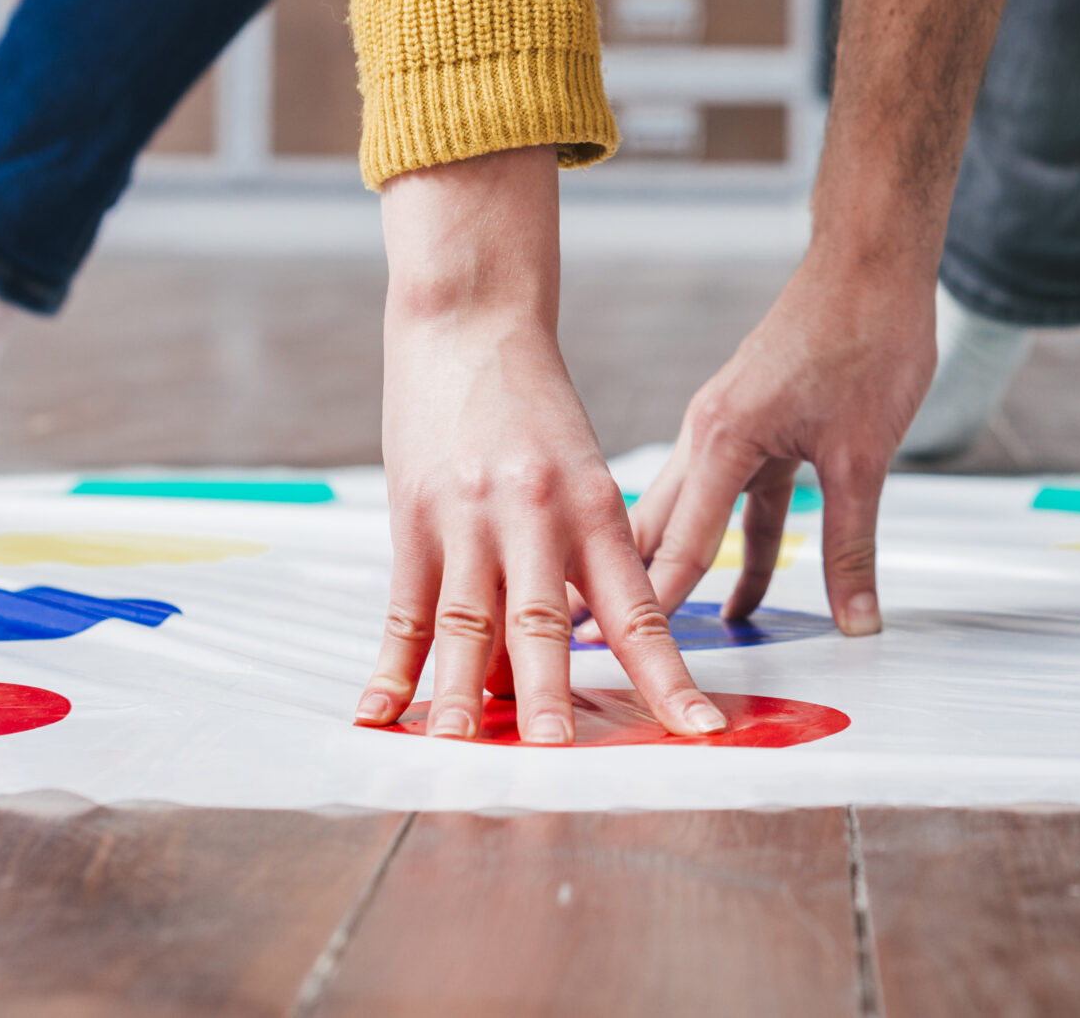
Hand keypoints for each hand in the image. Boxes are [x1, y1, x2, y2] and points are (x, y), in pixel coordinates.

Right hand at [361, 150, 722, 742]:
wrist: (471, 324)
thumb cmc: (538, 411)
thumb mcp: (586, 474)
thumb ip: (587, 560)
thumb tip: (585, 650)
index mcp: (598, 509)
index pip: (641, 611)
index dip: (667, 677)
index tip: (699, 731)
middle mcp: (537, 517)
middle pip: (546, 623)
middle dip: (554, 696)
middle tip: (560, 756)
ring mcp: (469, 518)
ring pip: (469, 620)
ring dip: (465, 693)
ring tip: (462, 749)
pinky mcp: (413, 518)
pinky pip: (404, 604)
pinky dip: (391, 664)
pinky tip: (379, 711)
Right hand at [617, 257, 936, 636]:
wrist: (875, 261)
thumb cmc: (866, 333)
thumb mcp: (863, 455)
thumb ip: (853, 544)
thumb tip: (857, 619)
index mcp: (721, 437)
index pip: (678, 546)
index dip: (657, 611)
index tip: (630, 663)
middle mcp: (711, 431)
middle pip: (663, 528)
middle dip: (643, 591)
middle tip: (609, 654)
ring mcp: (731, 424)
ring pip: (697, 511)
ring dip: (691, 566)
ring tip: (676, 632)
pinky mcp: (757, 420)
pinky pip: (736, 493)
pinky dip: (736, 535)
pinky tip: (748, 574)